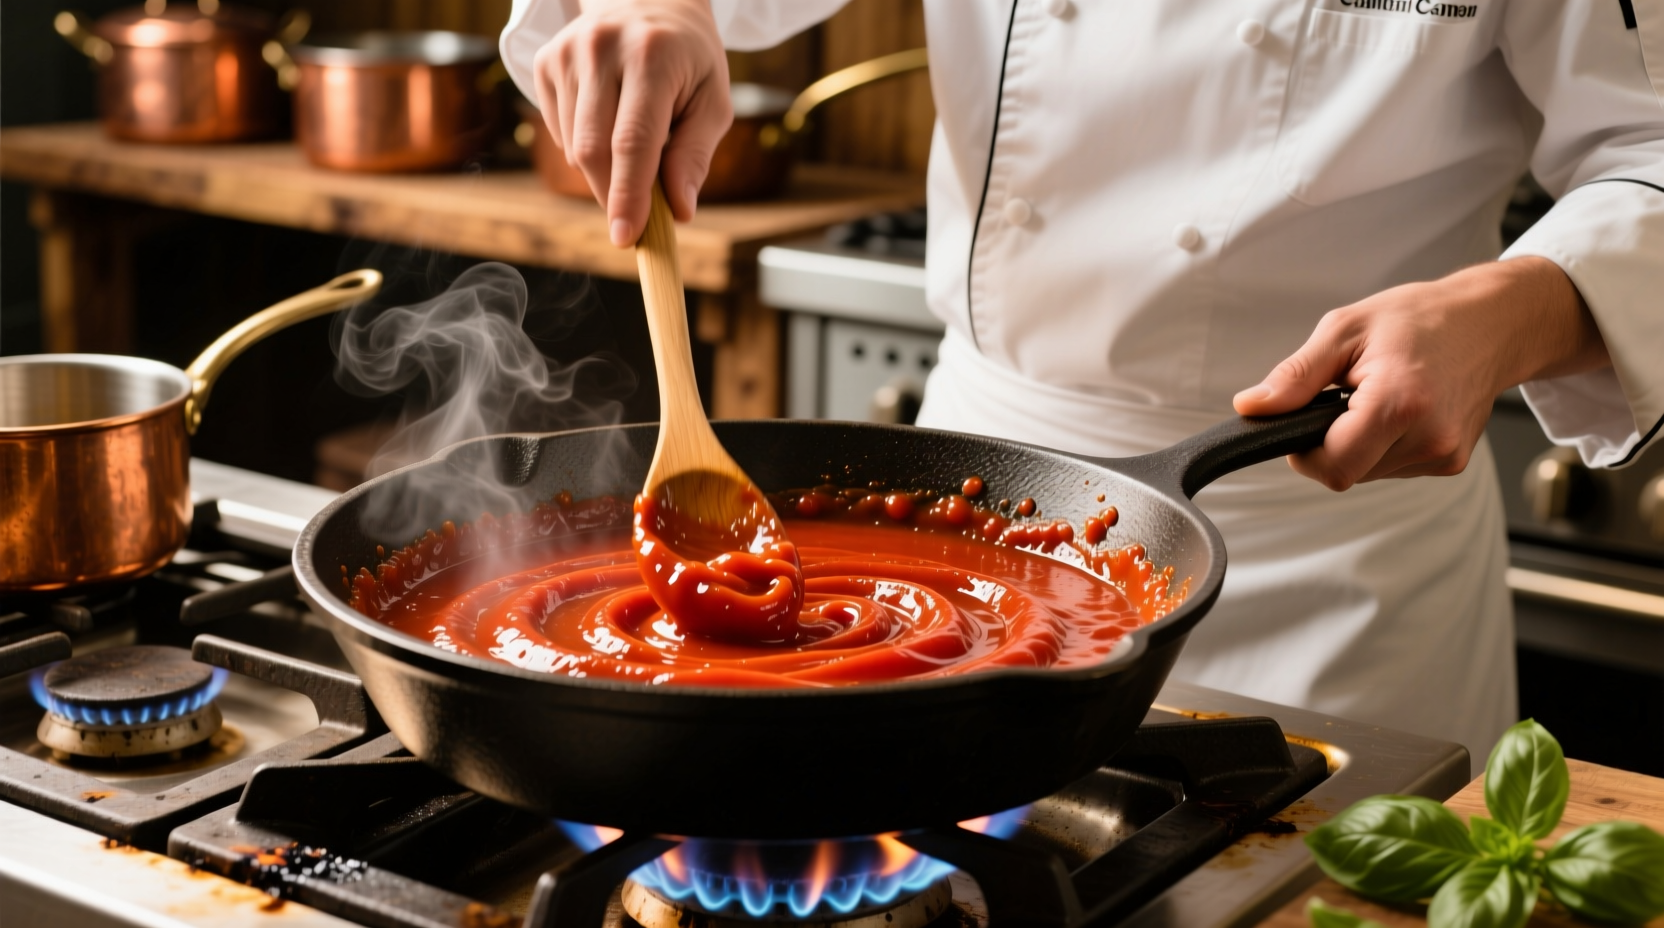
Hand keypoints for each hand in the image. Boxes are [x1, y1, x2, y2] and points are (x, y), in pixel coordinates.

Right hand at [534, 0, 731, 245]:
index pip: (633, 141)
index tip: (625, 237)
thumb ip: (695, 156)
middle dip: (613, 195)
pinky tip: (608, 120)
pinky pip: (559, 134)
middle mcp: (602, 49)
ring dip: (604, 170)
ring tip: (635, 141)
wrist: (647, 0)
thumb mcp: (713, 101)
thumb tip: (678, 211)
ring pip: (574, 148)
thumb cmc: (689, 61)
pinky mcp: (545, 63)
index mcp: (652, 56)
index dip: (628, 195)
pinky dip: (584, 147)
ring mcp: (567, 53)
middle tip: (635, 216)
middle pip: (594, 150)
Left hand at [1233, 257, 1609, 489]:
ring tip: (1376, 396)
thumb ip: (1295, 376)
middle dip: (1330, 443)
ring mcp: (1444, 455)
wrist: (1493, 321)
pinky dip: (1383, 444)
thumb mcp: (1345, 330)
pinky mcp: (1451, 462)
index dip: (1304, 450)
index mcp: (1400, 403)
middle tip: (1343, 397)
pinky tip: (1399, 409)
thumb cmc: (1420, 317)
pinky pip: (1393, 467)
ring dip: (1358, 443)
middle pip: (1346, 473)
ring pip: (1368, 472)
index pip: (1331, 466)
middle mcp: (1429, 438)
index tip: (1305, 419)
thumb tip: (1252, 407)